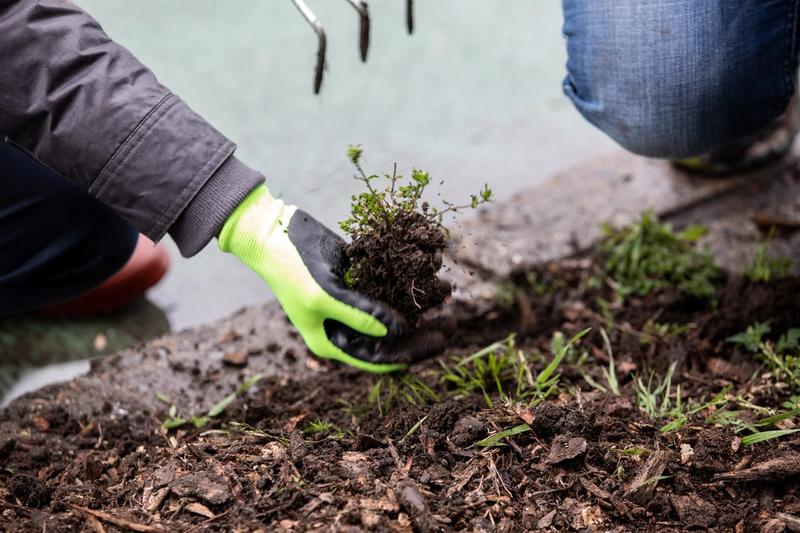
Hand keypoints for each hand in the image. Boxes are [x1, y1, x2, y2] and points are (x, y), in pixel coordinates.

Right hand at [219, 185, 441, 371]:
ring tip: (449, 295)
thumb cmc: (291, 269)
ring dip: (420, 304)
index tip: (441, 342)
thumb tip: (399, 331)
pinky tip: (430, 273)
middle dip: (423, 330)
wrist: (271, 232)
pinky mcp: (355, 278)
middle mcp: (345, 326)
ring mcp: (351, 302)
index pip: (380, 358)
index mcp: (333, 342)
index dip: (412, 353)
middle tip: (455, 322)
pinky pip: (387, 285)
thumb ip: (361, 314)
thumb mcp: (324, 295)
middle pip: (392, 336)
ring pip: (393, 309)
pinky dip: (407, 281)